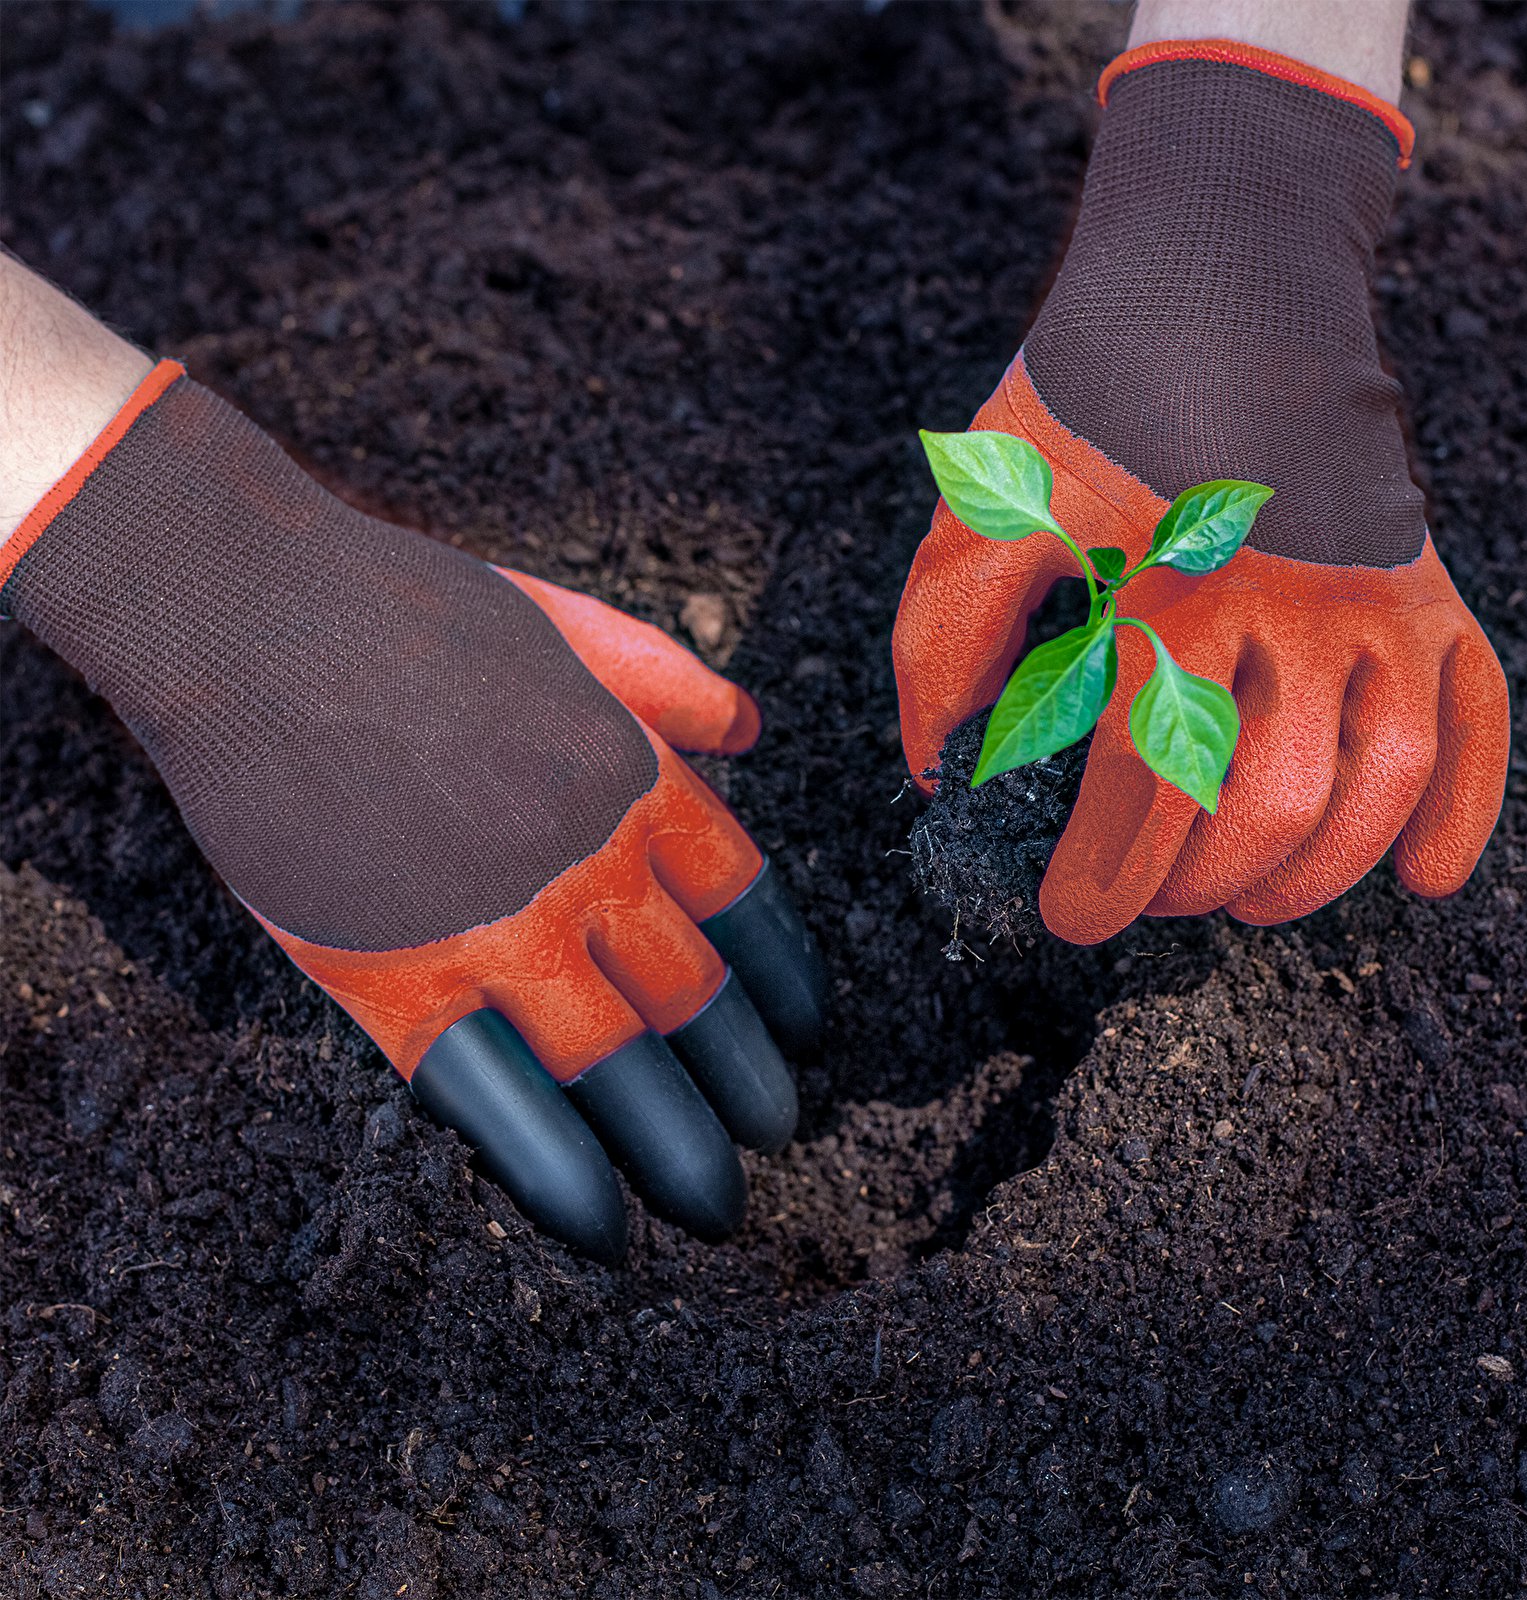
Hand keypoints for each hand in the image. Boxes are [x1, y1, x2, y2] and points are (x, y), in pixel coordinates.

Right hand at [2, 362, 825, 1262]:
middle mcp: (590, 865)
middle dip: (747, 1082)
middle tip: (778, 1135)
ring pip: (617, 1064)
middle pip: (696, 999)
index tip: (807, 1035)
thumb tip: (754, 729)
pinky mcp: (393, 978)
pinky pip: (500, 1100)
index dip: (784, 984)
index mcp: (638, 782)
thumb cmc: (409, 611)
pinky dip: (560, 1171)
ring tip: (717, 1204)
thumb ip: (672, 684)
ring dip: (677, 1147)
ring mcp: (497, 927)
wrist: (257, 618)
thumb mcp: (573, 621)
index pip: (748, 909)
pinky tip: (601, 1223)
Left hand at [894, 41, 1509, 943]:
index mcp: (1161, 592)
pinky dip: (1463, 807)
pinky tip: (1423, 878)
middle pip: (1266, 803)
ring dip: (1317, 873)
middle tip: (1151, 902)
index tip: (1071, 920)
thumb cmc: (1085, 401)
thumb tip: (932, 768)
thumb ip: (947, 638)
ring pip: (1376, 780)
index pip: (1139, 786)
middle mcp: (1284, 601)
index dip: (1105, 879)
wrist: (1218, 271)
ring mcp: (1372, 592)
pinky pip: (1478, 712)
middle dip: (1199, 886)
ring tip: (1255, 903)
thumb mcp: (984, 502)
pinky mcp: (1429, 583)